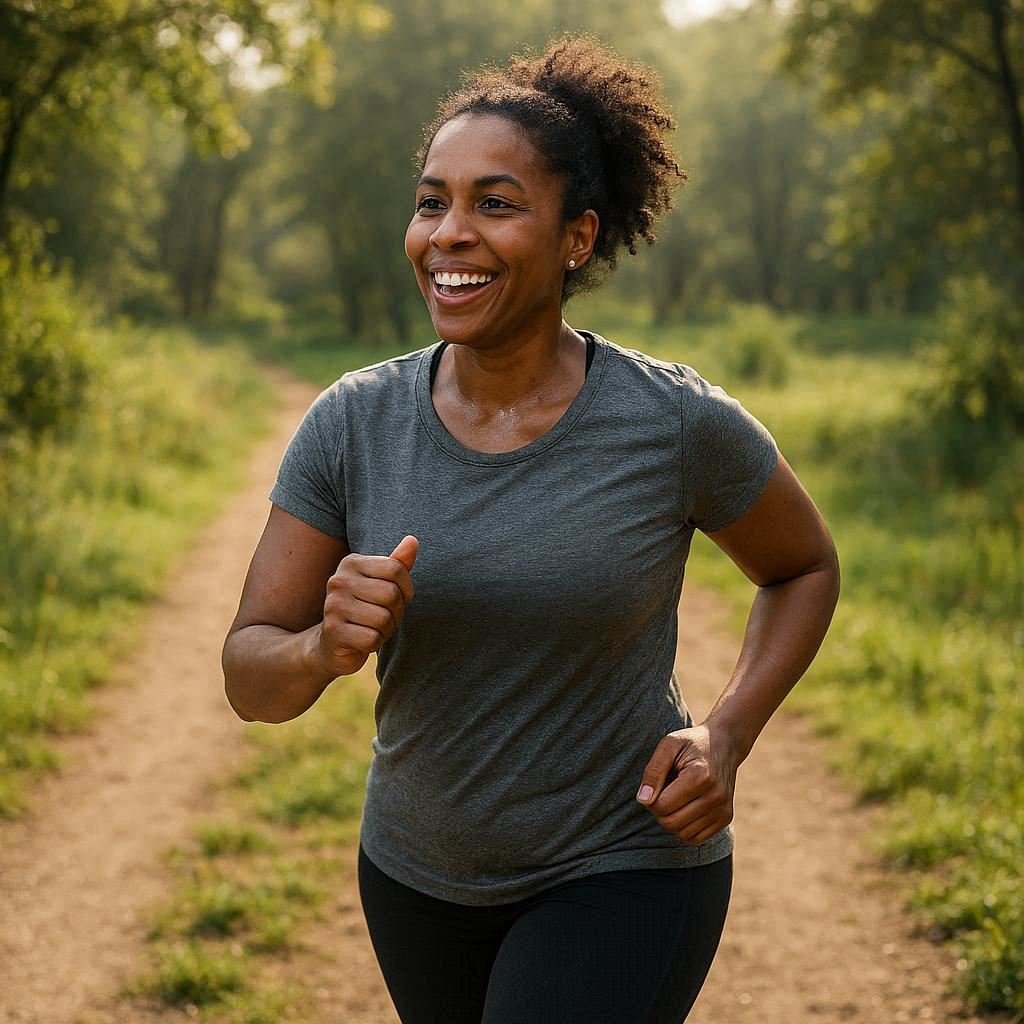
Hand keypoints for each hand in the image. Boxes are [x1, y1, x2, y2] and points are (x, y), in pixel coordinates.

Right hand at [309, 535, 418, 677]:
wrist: (331, 643)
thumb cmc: (364, 609)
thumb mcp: (381, 584)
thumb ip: (397, 563)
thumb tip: (413, 540)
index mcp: (351, 563)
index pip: (395, 569)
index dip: (406, 589)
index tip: (399, 598)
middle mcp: (338, 580)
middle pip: (391, 594)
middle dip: (396, 612)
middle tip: (384, 617)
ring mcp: (333, 605)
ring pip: (383, 618)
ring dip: (386, 629)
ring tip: (372, 628)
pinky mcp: (332, 631)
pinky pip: (372, 638)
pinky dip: (374, 643)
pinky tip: (362, 640)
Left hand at [635, 723, 739, 845]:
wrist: (725, 744)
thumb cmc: (691, 743)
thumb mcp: (668, 745)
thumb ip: (653, 771)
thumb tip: (643, 800)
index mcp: (700, 776)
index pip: (662, 806)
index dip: (651, 798)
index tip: (656, 784)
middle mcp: (715, 796)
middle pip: (671, 823)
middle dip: (659, 811)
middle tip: (663, 792)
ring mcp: (723, 809)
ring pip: (682, 834)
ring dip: (672, 820)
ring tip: (676, 798)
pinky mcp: (726, 818)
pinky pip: (696, 838)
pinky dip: (685, 828)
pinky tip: (685, 809)